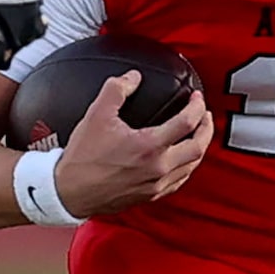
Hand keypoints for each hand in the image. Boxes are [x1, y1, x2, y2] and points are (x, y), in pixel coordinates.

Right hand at [51, 72, 211, 215]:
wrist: (68, 192)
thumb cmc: (82, 158)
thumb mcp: (96, 115)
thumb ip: (117, 89)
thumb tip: (133, 77)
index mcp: (149, 146)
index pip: (187, 123)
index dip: (197, 107)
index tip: (196, 98)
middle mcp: (158, 168)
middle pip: (198, 147)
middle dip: (206, 128)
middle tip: (204, 115)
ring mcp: (156, 185)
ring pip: (192, 166)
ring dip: (199, 147)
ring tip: (196, 134)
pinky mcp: (150, 196)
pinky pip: (178, 181)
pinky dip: (186, 166)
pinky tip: (180, 159)